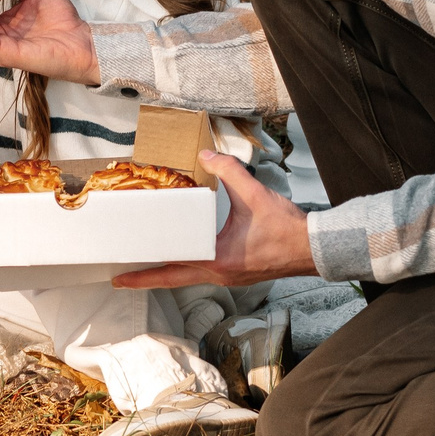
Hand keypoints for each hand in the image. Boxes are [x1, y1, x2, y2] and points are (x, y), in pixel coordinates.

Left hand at [114, 152, 318, 288]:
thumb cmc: (287, 229)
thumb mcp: (255, 194)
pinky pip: (202, 273)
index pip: (173, 268)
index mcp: (219, 260)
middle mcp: (220, 274)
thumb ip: (229, 172)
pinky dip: (185, 267)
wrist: (314, 248)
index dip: (145, 273)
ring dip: (166, 273)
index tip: (121, 275)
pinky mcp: (236, 274)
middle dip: (145, 280)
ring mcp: (228, 277)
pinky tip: (180, 256)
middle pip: (174, 280)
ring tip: (144, 266)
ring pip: (188, 278)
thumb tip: (207, 155)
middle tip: (119, 279)